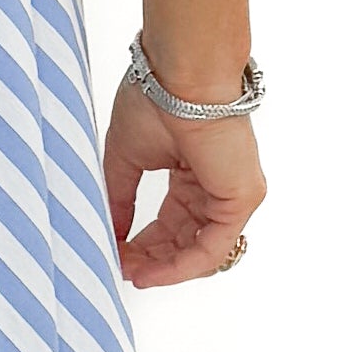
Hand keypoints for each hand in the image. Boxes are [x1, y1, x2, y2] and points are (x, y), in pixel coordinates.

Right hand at [105, 75, 264, 287]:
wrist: (182, 77)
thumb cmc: (157, 98)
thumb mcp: (126, 157)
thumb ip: (120, 197)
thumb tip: (110, 230)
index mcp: (192, 171)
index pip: (172, 220)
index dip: (144, 242)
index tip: (116, 253)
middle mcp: (216, 184)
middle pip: (186, 239)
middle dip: (152, 258)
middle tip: (122, 269)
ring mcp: (233, 192)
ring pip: (201, 249)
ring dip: (165, 267)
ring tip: (133, 274)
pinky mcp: (242, 198)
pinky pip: (212, 246)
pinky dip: (181, 265)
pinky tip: (152, 272)